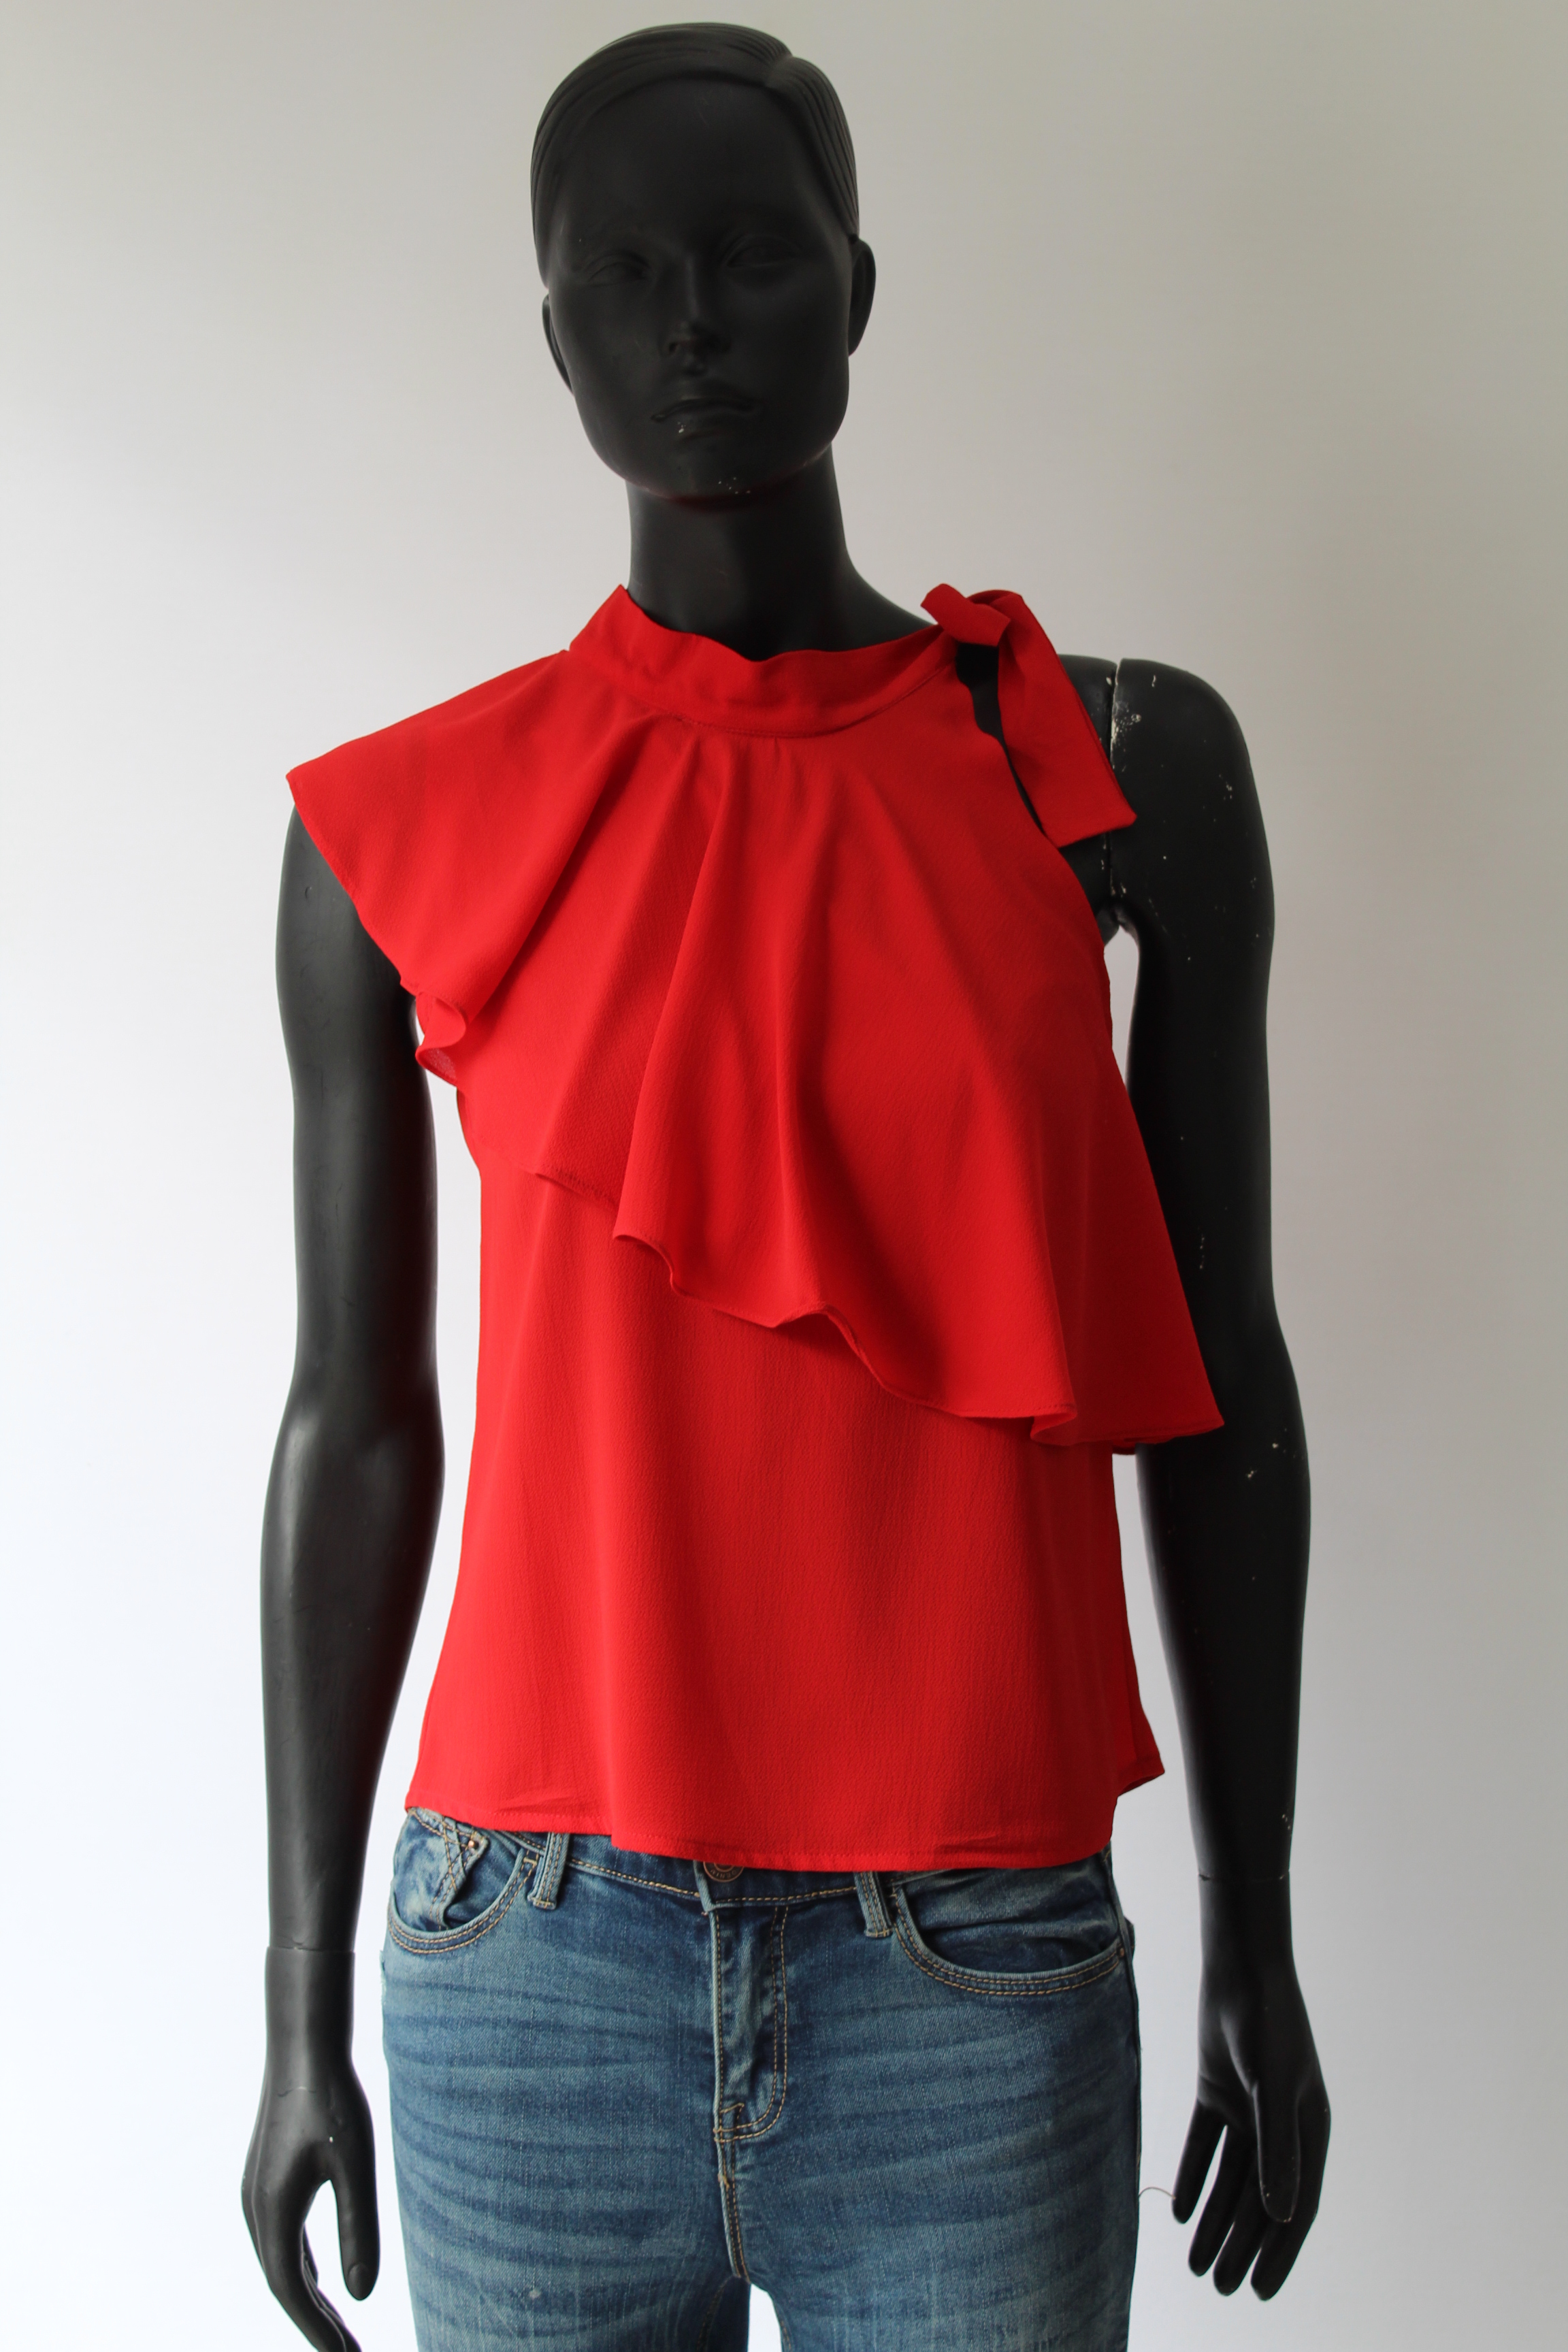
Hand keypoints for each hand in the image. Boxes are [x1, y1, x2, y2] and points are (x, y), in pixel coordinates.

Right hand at [242, 1949, 378, 2350]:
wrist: (302, 2043)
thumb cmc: (331, 2099)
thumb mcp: (354, 2165)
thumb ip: (358, 2229)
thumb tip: (362, 2296)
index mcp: (272, 2211)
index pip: (291, 2291)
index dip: (317, 2330)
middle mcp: (255, 2208)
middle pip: (283, 2282)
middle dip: (314, 2322)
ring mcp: (257, 2193)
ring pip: (280, 2261)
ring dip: (307, 2297)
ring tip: (337, 2331)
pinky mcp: (267, 2178)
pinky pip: (281, 2239)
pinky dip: (300, 2266)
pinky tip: (321, 2278)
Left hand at [1172, 1878, 1329, 2298]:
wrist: (1240, 1964)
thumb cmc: (1267, 2021)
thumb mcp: (1272, 2087)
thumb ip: (1277, 2150)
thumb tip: (1282, 2214)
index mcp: (1309, 2130)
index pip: (1296, 2205)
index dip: (1278, 2251)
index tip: (1259, 2291)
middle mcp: (1281, 2124)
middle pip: (1259, 2199)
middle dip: (1239, 2245)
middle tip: (1218, 2288)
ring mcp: (1249, 2107)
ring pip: (1230, 2178)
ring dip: (1214, 2220)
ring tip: (1195, 2265)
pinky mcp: (1218, 2089)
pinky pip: (1206, 2146)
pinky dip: (1195, 2178)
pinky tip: (1180, 2212)